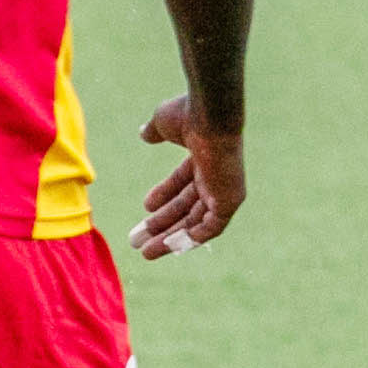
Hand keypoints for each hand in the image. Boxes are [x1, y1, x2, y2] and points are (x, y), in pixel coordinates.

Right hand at [133, 98, 242, 257]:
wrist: (209, 116)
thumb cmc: (188, 115)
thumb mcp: (164, 123)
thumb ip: (155, 130)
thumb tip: (143, 133)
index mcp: (204, 156)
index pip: (183, 182)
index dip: (164, 195)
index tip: (145, 207)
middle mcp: (216, 175)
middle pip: (187, 206)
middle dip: (161, 224)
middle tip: (138, 239)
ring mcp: (224, 189)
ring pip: (195, 221)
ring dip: (170, 237)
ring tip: (145, 251)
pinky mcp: (230, 201)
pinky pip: (210, 227)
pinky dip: (191, 238)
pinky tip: (167, 247)